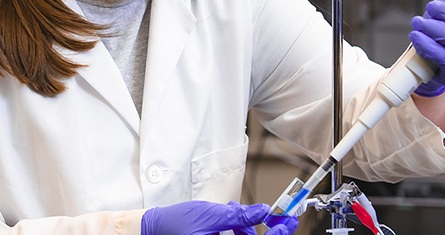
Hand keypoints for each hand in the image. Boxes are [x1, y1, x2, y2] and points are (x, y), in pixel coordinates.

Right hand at [141, 200, 296, 234]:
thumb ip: (239, 215)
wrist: (156, 227)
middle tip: (262, 212)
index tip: (288, 220)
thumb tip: (263, 211)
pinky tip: (227, 220)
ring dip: (244, 227)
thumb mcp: (211, 214)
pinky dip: (235, 230)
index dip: (279, 233)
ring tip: (230, 213)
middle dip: (256, 228)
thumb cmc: (177, 223)